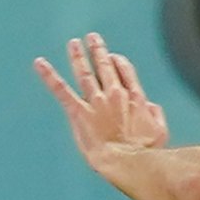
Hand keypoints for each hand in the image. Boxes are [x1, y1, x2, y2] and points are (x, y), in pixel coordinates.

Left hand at [34, 33, 169, 177]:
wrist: (128, 162)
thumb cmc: (146, 152)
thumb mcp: (160, 132)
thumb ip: (156, 114)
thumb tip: (151, 105)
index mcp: (135, 98)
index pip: (125, 72)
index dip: (118, 62)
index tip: (114, 57)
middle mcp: (115, 94)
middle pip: (105, 66)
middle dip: (98, 50)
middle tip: (92, 38)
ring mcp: (95, 102)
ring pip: (84, 72)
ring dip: (77, 56)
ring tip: (73, 44)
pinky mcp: (78, 112)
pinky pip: (61, 90)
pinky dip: (49, 75)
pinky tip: (39, 63)